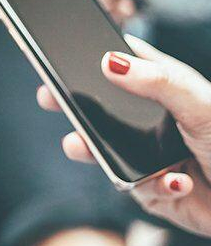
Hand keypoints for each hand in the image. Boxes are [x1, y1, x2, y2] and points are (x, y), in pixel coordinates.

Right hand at [36, 36, 210, 236]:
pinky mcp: (153, 191)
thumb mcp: (201, 105)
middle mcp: (155, 122)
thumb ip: (158, 82)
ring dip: (95, 150)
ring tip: (81, 146)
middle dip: (76, 107)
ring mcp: (150, 156)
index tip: (62, 54)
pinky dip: (154, 185)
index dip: (94, 58)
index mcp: (168, 91)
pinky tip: (176, 182)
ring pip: (106, 151)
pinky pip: (134, 187)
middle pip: (104, 109)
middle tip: (49, 96)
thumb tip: (111, 61)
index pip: (126, 66)